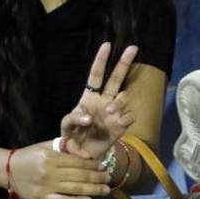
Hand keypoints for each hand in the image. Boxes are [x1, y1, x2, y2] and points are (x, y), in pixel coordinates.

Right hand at [9, 140, 110, 198]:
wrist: (7, 169)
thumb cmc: (29, 156)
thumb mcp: (45, 146)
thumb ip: (65, 147)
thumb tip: (86, 155)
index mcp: (51, 157)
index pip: (77, 162)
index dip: (93, 164)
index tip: (103, 166)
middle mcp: (50, 172)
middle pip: (79, 175)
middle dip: (97, 177)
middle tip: (108, 178)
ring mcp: (47, 186)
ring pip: (75, 189)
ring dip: (93, 189)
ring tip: (105, 190)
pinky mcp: (43, 198)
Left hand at [61, 42, 138, 160]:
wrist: (81, 154)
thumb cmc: (72, 135)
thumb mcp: (66, 125)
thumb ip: (74, 119)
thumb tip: (89, 117)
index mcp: (89, 97)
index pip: (96, 75)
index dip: (101, 60)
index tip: (107, 45)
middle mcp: (104, 101)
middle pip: (116, 78)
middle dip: (124, 62)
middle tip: (133, 48)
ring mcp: (114, 112)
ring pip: (124, 97)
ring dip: (118, 102)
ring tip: (108, 112)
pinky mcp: (121, 125)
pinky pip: (129, 116)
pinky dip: (124, 118)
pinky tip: (118, 123)